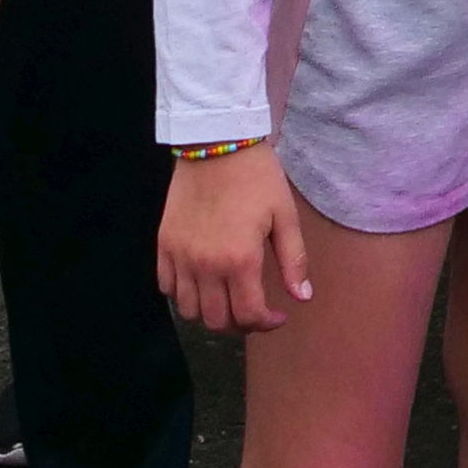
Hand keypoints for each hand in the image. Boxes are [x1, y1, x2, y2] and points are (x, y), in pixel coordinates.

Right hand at [159, 136, 315, 330]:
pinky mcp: (164, 246)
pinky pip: (167, 288)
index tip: (279, 316)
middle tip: (255, 311)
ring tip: (229, 300)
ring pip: (189, 311)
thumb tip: (302, 298)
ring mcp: (180, 257)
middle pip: (216, 321)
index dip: (266, 324)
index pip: (248, 315)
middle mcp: (205, 265)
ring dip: (211, 314)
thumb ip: (293, 260)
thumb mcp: (285, 215)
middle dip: (240, 324)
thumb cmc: (257, 177)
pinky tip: (204, 284)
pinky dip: (184, 296)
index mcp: (240, 259)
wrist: (217, 143)